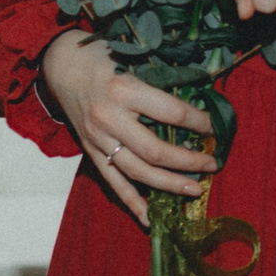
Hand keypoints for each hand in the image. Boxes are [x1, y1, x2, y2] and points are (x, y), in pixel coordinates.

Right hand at [38, 30, 212, 229]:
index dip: (199, 123)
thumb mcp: (133, 57)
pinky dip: (133, 203)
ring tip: (194, 190)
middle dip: (188, 162)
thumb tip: (201, 97)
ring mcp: (97, 139)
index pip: (171, 113)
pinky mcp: (90, 152)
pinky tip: (152, 219)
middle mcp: (109, 118)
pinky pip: (114, 184)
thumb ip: (161, 78)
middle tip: (212, 164)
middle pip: (155, 151)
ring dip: (169, 185)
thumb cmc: (102, 57)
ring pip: (137, 172)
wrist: (60, 64)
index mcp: (124, 89)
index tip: (215, 128)